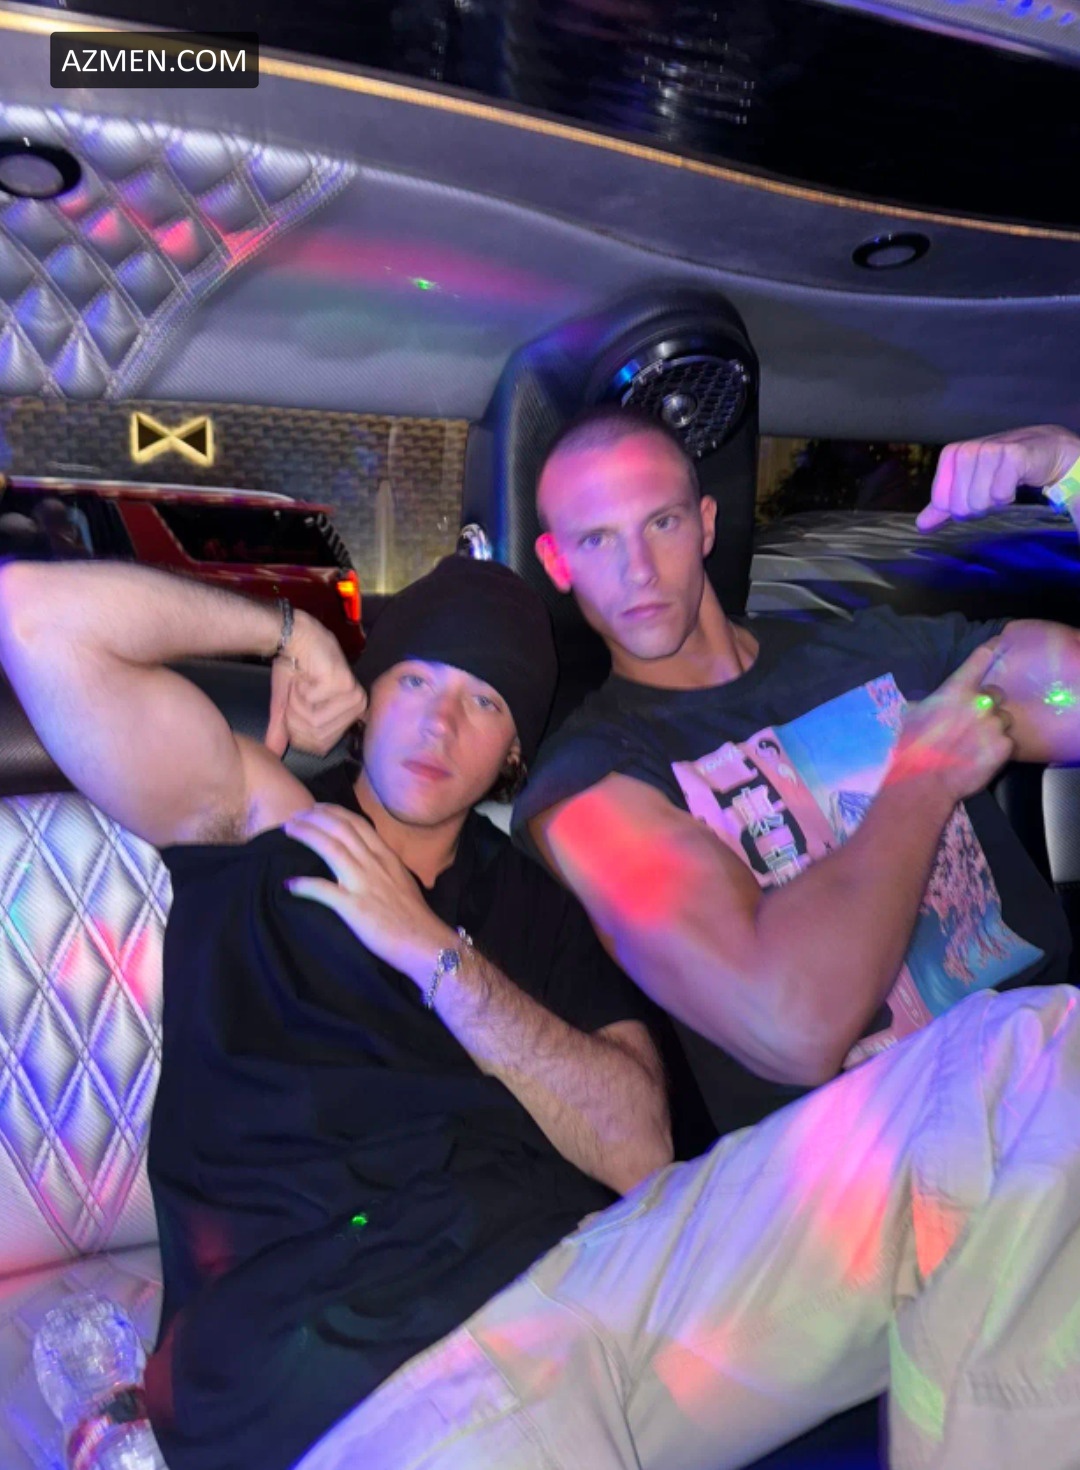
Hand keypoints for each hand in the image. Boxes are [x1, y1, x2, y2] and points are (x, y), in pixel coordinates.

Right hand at [265, 611, 367, 756]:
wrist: (295, 638)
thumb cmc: (295, 670)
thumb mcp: (288, 706)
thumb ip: (284, 731)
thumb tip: (273, 754)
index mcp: (351, 715)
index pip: (319, 747)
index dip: (298, 733)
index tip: (293, 710)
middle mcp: (357, 707)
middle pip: (315, 736)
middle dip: (295, 718)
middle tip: (296, 694)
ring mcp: (352, 696)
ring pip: (313, 721)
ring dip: (296, 703)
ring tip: (301, 684)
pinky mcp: (343, 684)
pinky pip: (311, 703)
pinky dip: (299, 690)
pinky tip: (305, 675)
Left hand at [283, 803, 451, 982]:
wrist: (426, 943)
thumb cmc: (416, 918)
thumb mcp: (401, 881)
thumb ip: (383, 868)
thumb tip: (366, 862)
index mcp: (387, 856)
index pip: (357, 824)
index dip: (333, 812)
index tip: (316, 809)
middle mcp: (375, 863)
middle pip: (341, 829)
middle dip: (314, 817)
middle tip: (295, 816)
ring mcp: (364, 883)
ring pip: (331, 848)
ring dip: (307, 835)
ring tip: (288, 831)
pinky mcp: (354, 907)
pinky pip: (323, 890)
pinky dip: (304, 885)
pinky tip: (290, 884)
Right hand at [886, 641, 1014, 802]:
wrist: (923, 781)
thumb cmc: (912, 746)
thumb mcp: (912, 714)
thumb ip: (929, 702)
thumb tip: (927, 702)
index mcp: (956, 689)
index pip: (981, 658)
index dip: (989, 653)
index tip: (994, 649)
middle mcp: (979, 702)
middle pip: (996, 693)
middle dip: (988, 704)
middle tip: (974, 721)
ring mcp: (994, 724)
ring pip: (1004, 718)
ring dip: (994, 727)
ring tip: (977, 743)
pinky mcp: (1004, 746)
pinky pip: (1007, 741)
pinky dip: (997, 748)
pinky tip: (980, 757)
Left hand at [916, 425, 1079, 531]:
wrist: (1045, 452)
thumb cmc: (1003, 470)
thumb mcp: (969, 487)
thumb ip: (944, 506)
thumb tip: (920, 526)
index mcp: (952, 454)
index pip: (942, 502)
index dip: (961, 507)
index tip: (977, 493)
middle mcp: (968, 449)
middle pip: (960, 506)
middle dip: (979, 507)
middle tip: (993, 491)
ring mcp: (990, 449)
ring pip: (979, 502)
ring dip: (995, 503)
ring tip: (1004, 486)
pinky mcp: (1013, 455)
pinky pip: (1000, 494)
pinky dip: (1009, 497)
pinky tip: (1016, 483)